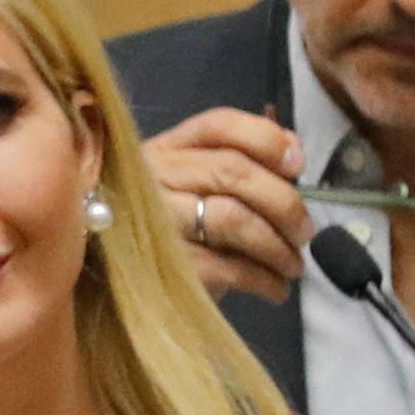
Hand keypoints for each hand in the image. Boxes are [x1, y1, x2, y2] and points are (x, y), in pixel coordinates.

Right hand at [146, 108, 310, 301]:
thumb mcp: (190, 189)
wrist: (110, 285)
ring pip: (233, 218)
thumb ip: (239, 164)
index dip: (266, 139)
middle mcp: (154, 176)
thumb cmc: (163, 233)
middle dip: (283, 202)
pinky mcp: (162, 265)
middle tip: (305, 232)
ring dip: (277, 245)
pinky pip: (225, 266)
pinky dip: (262, 279)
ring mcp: (154, 221)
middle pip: (232, 170)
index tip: (298, 164)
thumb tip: (293, 154)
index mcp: (166, 150)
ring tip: (293, 266)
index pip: (218, 126)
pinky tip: (275, 288)